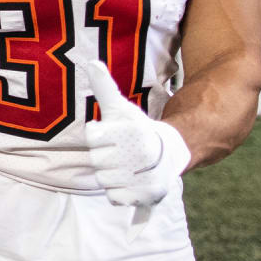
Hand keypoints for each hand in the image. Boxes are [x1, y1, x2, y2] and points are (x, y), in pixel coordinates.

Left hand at [82, 60, 189, 208]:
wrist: (168, 153)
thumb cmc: (136, 129)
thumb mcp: (120, 107)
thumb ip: (104, 87)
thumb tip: (91, 62)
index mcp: (129, 130)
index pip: (92, 137)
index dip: (99, 135)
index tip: (114, 134)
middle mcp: (138, 153)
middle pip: (96, 161)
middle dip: (105, 157)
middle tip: (122, 152)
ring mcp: (143, 176)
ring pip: (103, 180)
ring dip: (110, 175)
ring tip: (127, 166)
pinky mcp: (146, 195)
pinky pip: (114, 197)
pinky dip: (119, 192)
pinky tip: (130, 181)